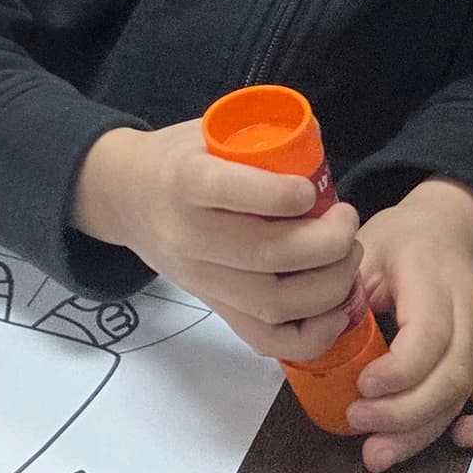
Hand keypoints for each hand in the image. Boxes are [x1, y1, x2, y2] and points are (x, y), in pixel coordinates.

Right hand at [71, 120, 364, 362]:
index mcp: (184, 182)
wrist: (125, 198)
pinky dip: (312, 334)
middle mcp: (188, 237)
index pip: (227, 192)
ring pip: (274, 302)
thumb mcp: (208, 133)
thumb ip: (259, 143)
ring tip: (347, 257)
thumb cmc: (178, 160)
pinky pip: (267, 340)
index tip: (312, 189)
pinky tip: (335, 308)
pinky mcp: (214, 307)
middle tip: (347, 221)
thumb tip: (323, 153)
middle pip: (266, 255)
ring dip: (330, 285)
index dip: (281, 195)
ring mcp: (201, 280)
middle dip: (328, 243)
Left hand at [348, 180, 472, 472]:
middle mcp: (469, 313)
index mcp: (435, 279)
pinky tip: (461, 441)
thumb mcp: (361, 251)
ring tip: (378, 453)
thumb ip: (345, 293)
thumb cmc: (398, 241)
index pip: (430, 335)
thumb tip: (320, 337)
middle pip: (449, 374)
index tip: (363, 387)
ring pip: (460, 393)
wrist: (446, 230)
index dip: (400, 370)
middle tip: (358, 421)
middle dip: (403, 412)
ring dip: (420, 431)